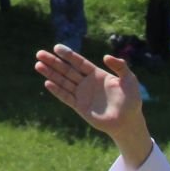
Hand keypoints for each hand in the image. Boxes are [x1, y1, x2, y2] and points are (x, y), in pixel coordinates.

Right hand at [35, 45, 148, 160]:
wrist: (128, 122)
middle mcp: (87, 83)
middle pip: (67, 70)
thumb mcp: (130, 80)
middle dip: (53, 62)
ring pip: (63, 82)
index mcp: (97, 75)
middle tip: (39, 53)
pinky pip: (66, 97)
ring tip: (38, 65)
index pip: (79, 62)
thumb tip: (105, 57)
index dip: (68, 55)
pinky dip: (57, 91)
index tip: (56, 48)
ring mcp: (82, 95)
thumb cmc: (131, 101)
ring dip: (50, 74)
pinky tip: (47, 83)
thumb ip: (120, 66)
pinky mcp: (80, 107)